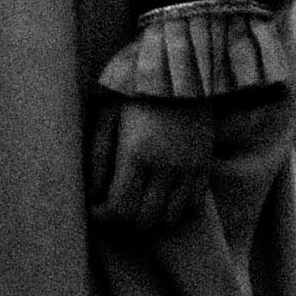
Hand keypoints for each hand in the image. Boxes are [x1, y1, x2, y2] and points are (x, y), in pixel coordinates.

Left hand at [89, 95, 218, 235]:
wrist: (181, 73)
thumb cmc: (136, 92)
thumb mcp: (107, 116)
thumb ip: (97, 157)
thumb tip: (91, 192)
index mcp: (137, 155)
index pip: (119, 209)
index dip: (102, 217)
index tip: (94, 209)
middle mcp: (165, 168)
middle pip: (143, 221)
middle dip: (122, 223)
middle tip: (111, 210)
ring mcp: (188, 170)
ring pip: (168, 220)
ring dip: (149, 220)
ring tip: (136, 205)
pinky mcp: (204, 168)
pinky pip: (192, 207)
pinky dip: (175, 211)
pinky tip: (161, 197)